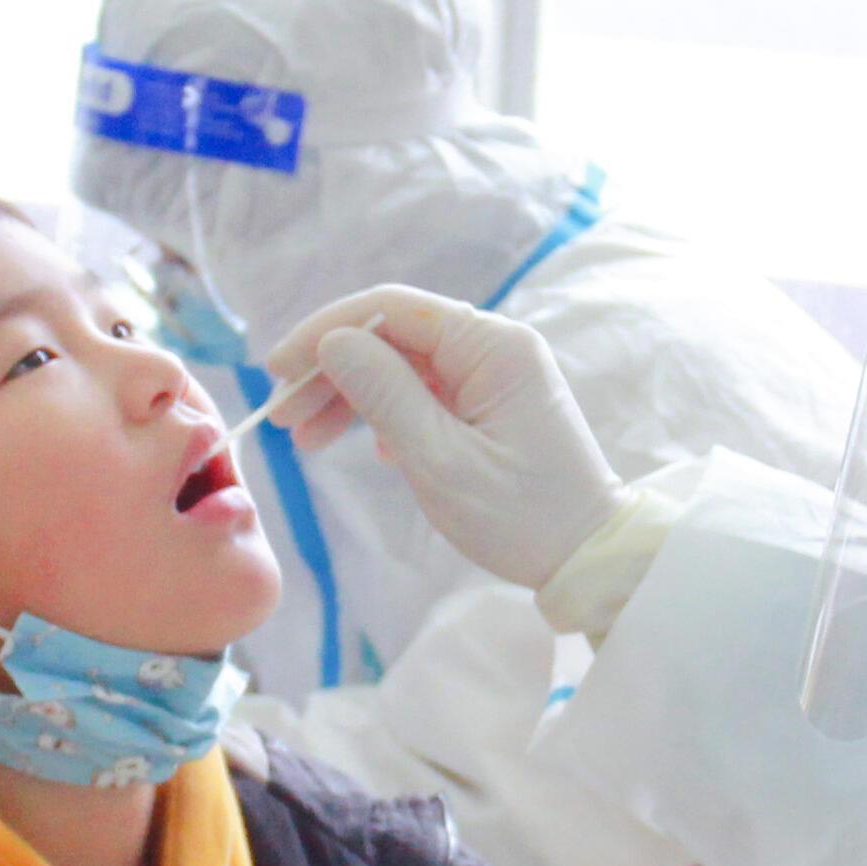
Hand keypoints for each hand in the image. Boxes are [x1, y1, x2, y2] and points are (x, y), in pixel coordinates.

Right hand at [262, 289, 624, 590]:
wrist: (589, 558)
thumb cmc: (521, 515)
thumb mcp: (441, 461)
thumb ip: (384, 394)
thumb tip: (333, 341)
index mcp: (492, 345)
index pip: (391, 308)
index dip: (325, 331)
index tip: (277, 370)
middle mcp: (494, 346)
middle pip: (391, 334)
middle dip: (331, 370)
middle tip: (281, 418)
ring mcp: (493, 374)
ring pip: (401, 364)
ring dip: (350, 395)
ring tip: (304, 441)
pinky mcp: (489, 403)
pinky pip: (422, 391)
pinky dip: (383, 414)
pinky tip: (365, 449)